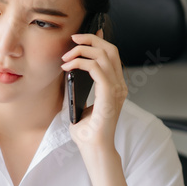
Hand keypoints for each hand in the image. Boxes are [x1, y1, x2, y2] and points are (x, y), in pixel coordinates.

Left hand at [61, 29, 126, 152]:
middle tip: (72, 40)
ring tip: (67, 57)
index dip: (98, 41)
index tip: (81, 37)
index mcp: (116, 86)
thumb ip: (80, 87)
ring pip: (104, 56)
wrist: (94, 148)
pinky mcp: (109, 96)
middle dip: (90, 40)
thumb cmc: (88, 131)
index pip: (111, 55)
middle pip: (110, 50)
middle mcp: (119, 85)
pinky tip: (69, 67)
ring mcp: (117, 90)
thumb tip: (69, 72)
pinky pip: (97, 70)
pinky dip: (81, 63)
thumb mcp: (81, 103)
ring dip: (82, 51)